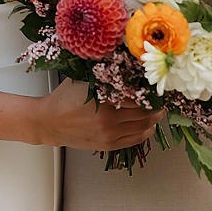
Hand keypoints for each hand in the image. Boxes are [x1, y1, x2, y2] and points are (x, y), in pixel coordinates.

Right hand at [36, 78, 163, 150]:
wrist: (49, 121)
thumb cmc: (65, 97)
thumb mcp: (84, 79)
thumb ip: (106, 76)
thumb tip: (127, 66)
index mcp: (104, 100)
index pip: (138, 96)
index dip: (150, 91)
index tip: (156, 86)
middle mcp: (109, 120)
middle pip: (144, 113)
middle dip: (156, 105)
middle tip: (162, 98)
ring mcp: (109, 135)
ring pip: (142, 127)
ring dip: (154, 118)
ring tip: (158, 111)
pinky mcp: (108, 145)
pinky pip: (134, 139)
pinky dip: (145, 132)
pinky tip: (149, 125)